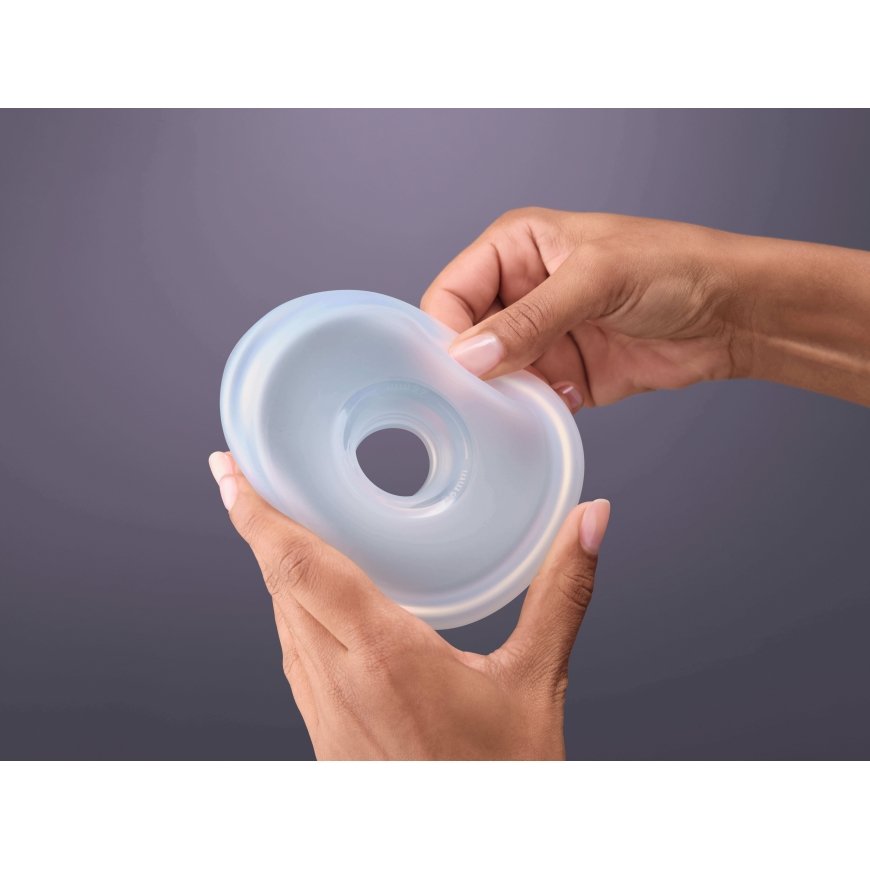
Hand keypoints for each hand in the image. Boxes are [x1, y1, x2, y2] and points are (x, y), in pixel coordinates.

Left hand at [209, 451, 610, 759]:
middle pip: (279, 585)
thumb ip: (561, 593)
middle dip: (257, 525)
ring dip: (273, 567)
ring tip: (274, 523)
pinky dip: (292, 610)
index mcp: (386, 657)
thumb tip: (589, 522)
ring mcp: (325, 715)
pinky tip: (312, 599)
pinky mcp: (327, 737)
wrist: (471, 861)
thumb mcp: (537, 682)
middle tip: (246, 475)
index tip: (230, 471)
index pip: (299, 568)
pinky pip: (295, 656)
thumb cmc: (504, 783)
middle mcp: (340, 683)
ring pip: (282, 621)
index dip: (256, 513)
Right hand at [421, 208, 869, 407]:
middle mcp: (520, 291)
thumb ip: (530, 319)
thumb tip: (470, 355)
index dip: (445, 332)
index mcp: (515, 247)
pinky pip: (528, 400)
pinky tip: (555, 407)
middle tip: (479, 398)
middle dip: (471, 370)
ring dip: (503, 395)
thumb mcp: (596, 281)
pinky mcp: (564, 373)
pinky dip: (532, 411)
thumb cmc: (675, 266)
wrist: (734, 313)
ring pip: (494, 376)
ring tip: (522, 403)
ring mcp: (541, 336)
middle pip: (466, 340)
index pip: (452, 293)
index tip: (450, 372)